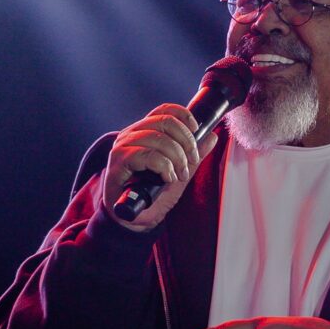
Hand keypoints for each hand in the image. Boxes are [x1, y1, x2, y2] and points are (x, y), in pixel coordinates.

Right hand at [102, 104, 218, 231]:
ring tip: (180, 174)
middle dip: (186, 142)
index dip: (184, 116)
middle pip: (165, 122)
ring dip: (177, 158)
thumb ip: (193, 155)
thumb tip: (212, 137)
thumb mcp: (179, 172)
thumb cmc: (151, 193)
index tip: (197, 130)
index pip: (164, 110)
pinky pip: (147, 155)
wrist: (132, 218)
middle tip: (192, 161)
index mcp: (144, 131)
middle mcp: (131, 134)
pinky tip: (167, 178)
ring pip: (158, 139)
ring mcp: (123, 146)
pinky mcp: (118, 161)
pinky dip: (164, 167)